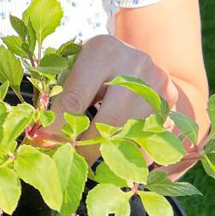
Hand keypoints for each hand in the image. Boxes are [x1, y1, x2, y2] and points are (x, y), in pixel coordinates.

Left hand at [41, 33, 183, 165]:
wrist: (137, 56)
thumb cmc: (96, 66)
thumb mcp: (77, 68)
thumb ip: (63, 95)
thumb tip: (43, 137)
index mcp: (103, 51)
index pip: (74, 99)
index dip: (58, 129)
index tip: (45, 150)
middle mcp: (135, 63)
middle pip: (109, 122)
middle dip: (86, 149)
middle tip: (70, 164)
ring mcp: (158, 83)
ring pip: (131, 133)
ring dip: (110, 151)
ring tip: (93, 157)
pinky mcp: (171, 101)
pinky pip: (151, 139)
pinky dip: (134, 151)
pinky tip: (121, 153)